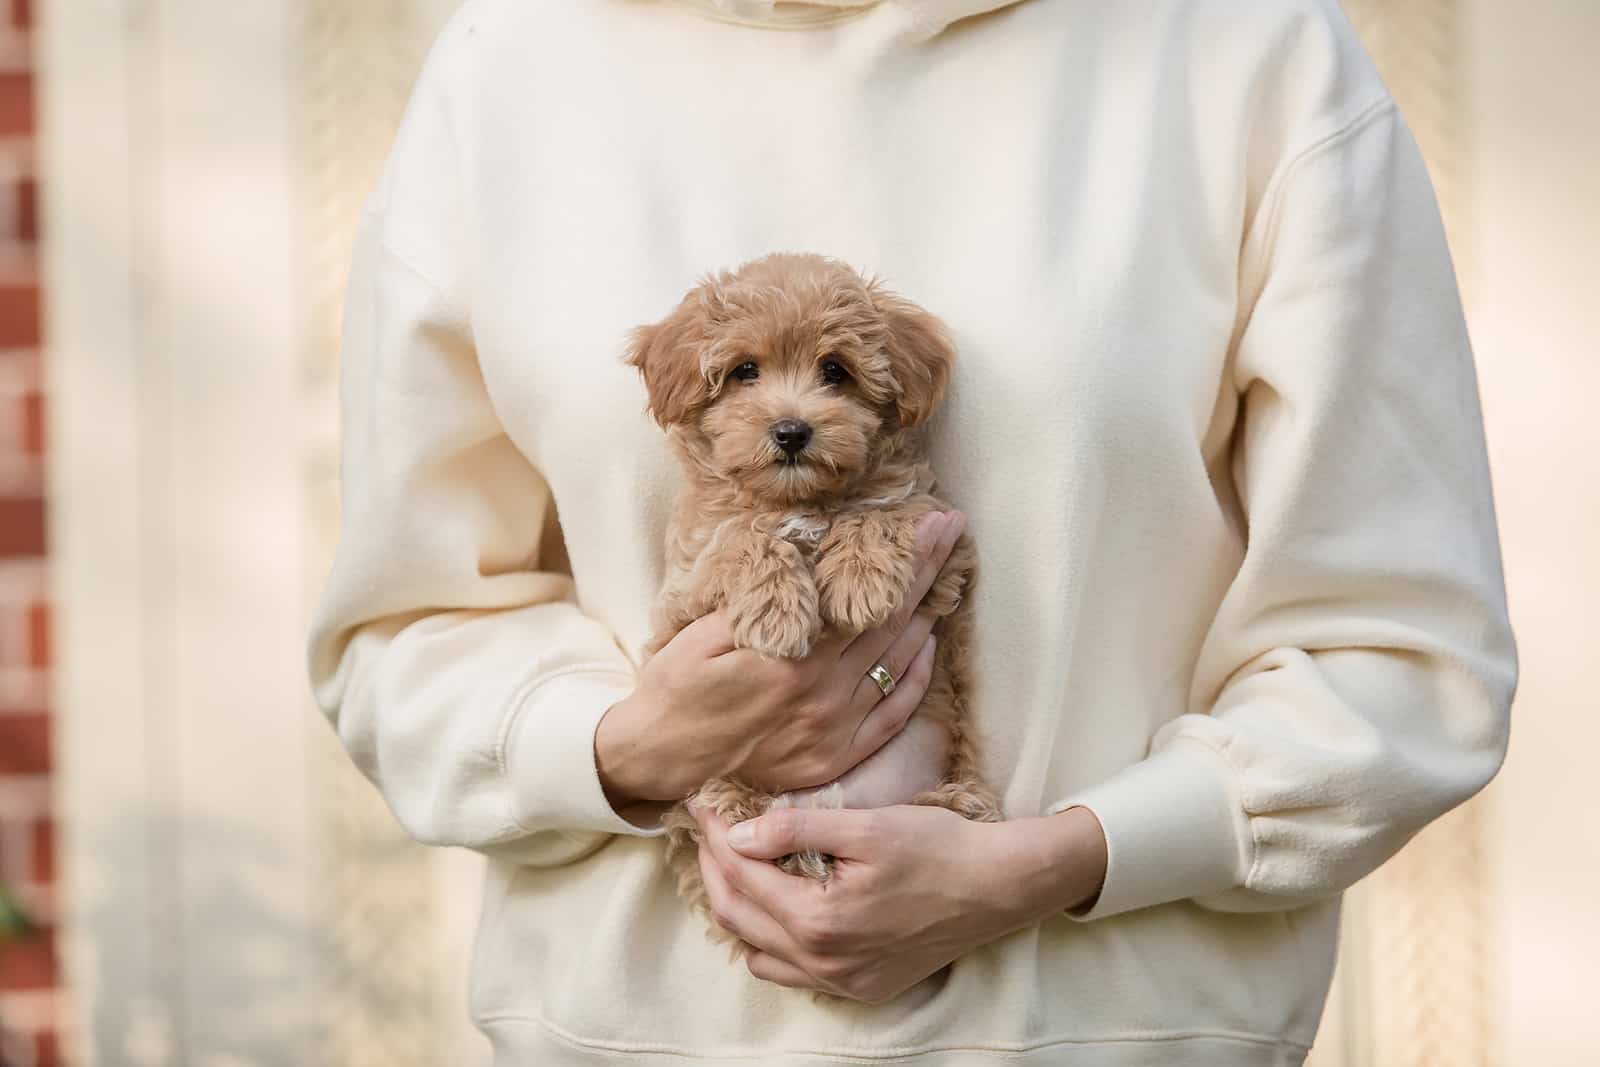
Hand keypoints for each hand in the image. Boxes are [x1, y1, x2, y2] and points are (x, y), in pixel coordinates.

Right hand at [597, 512, 967, 802]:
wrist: (660, 761)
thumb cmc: (676, 688)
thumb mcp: (702, 632)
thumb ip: (759, 604)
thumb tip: (805, 558)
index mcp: (793, 661)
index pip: (868, 598)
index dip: (905, 561)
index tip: (933, 524)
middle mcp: (823, 696)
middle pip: (890, 622)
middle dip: (925, 575)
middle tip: (951, 531)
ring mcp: (833, 731)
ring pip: (897, 664)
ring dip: (928, 617)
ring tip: (947, 578)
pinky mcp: (834, 759)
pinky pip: (891, 716)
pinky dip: (915, 680)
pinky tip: (927, 648)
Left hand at [691, 803, 1107, 1003]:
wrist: (998, 888)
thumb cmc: (937, 848)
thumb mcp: (865, 825)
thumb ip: (794, 829)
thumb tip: (735, 835)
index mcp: (818, 920)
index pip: (741, 874)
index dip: (714, 834)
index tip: (701, 803)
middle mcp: (822, 962)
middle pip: (737, 916)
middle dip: (715, 868)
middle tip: (708, 829)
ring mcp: (841, 982)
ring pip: (757, 953)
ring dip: (738, 908)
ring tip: (736, 864)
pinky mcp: (860, 988)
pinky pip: (792, 972)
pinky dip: (770, 939)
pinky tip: (777, 905)